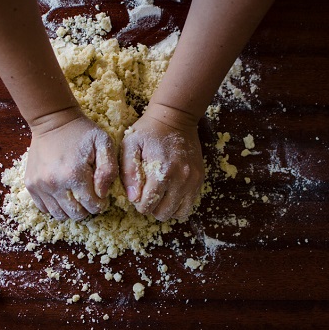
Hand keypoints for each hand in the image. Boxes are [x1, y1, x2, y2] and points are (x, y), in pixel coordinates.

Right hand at [25, 109, 117, 220]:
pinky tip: (63, 195)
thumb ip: (109, 170)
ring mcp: (40, 185)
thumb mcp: (104, 143)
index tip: (101, 196)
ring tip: (76, 197)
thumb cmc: (81, 132)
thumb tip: (102, 193)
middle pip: (76, 214)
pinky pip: (44, 208)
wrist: (52, 120)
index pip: (92, 206)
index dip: (101, 204)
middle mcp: (54, 183)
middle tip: (90, 197)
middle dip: (87, 209)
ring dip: (71, 210)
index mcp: (74, 174)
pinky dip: (55, 207)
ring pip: (59, 215)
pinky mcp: (31, 185)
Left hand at [120, 103, 204, 221]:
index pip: (148, 205)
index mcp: (162, 172)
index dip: (139, 204)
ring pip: (179, 213)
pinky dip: (178, 204)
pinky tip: (170, 193)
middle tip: (147, 195)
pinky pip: (190, 204)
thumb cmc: (148, 131)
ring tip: (159, 196)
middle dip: (152, 208)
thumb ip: (129, 172)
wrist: (176, 117)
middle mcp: (181, 179)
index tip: (137, 194)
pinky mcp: (199, 179)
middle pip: (163, 213)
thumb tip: (133, 198)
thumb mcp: (130, 145)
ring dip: (166, 209)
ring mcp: (193, 180)